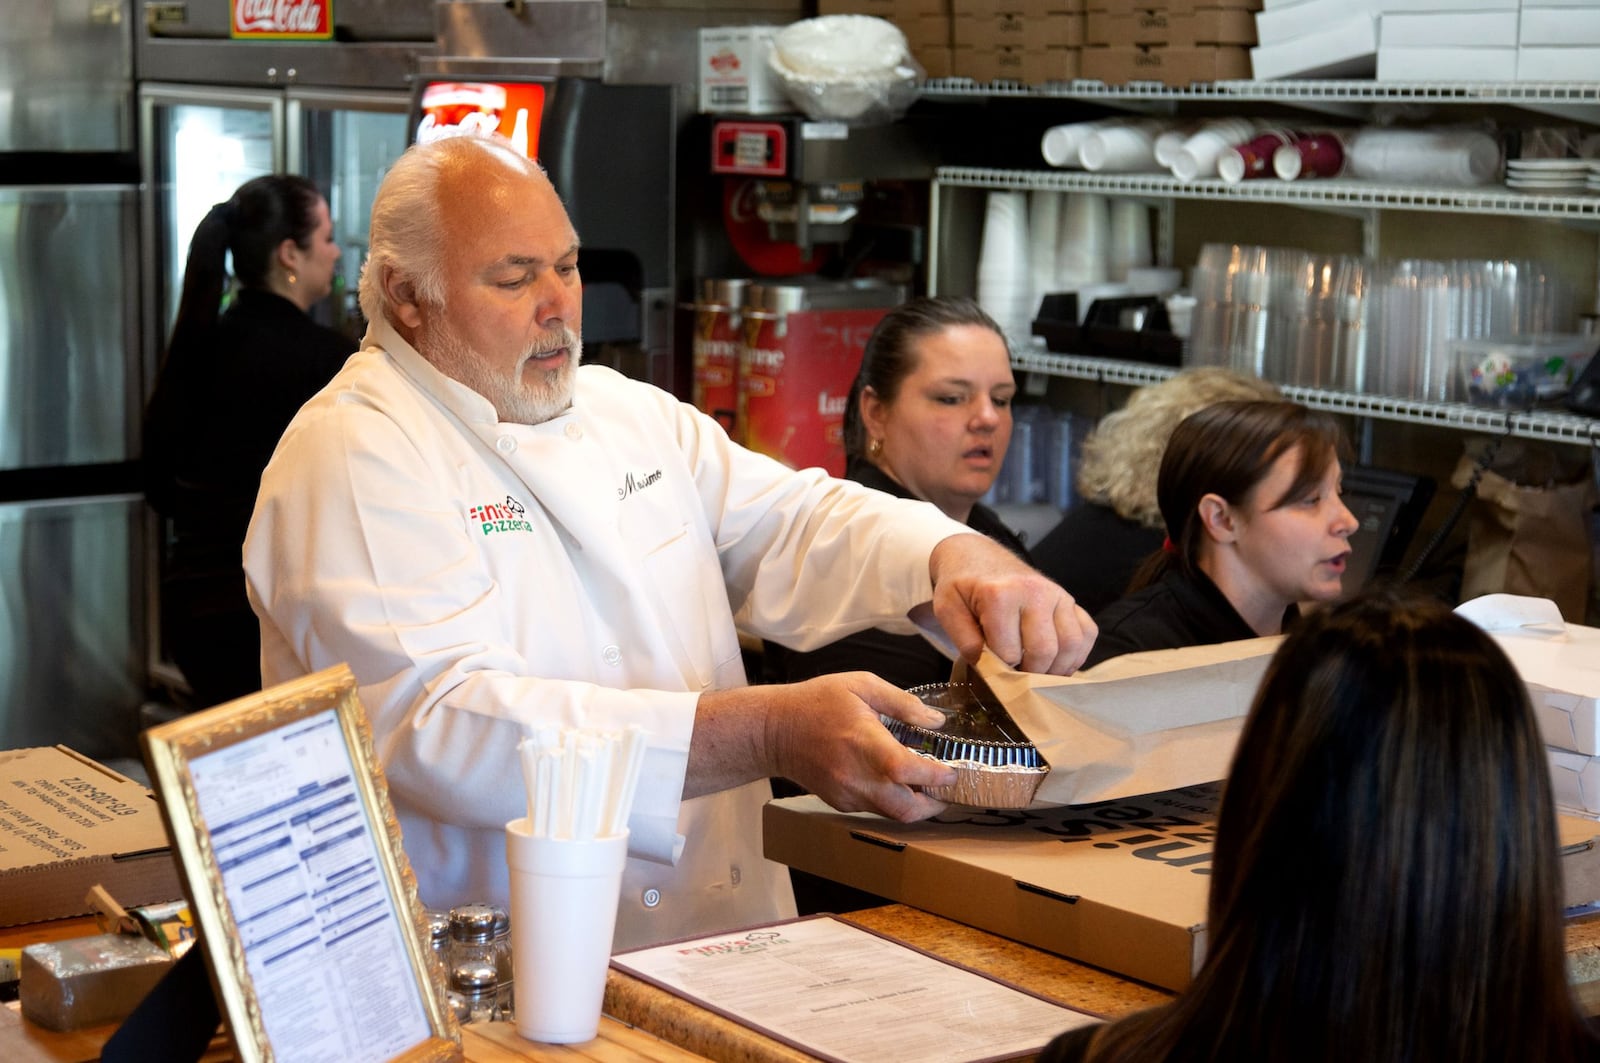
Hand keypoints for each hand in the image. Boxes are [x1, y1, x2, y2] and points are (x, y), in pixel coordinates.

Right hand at [765, 673, 957, 821]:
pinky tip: (895, 781)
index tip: (954, 771)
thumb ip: (902, 703)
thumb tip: (937, 721)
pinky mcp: (840, 803)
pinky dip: (892, 800)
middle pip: (906, 809)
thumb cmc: (818, 702)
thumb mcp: (862, 685)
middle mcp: (856, 776)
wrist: (774, 731)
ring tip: (927, 784)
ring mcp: (847, 794)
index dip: (936, 776)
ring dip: (915, 804)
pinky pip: (875, 809)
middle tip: (948, 787)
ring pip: (893, 814)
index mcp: (864, 743)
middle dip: (935, 804)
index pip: (906, 770)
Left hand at [928, 533, 1096, 674]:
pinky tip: (1056, 661)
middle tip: (1013, 675)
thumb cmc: (962, 586)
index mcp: (1001, 594)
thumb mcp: (947, 609)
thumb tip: (988, 667)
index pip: (1009, 653)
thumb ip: (963, 639)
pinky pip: (1087, 634)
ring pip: (1070, 645)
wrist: (977, 557)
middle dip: (1028, 673)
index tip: (990, 669)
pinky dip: (1076, 655)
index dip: (999, 670)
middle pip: (1044, 652)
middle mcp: (1035, 591)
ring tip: (1034, 672)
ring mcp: (1057, 594)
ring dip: (1055, 669)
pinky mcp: (1070, 600)